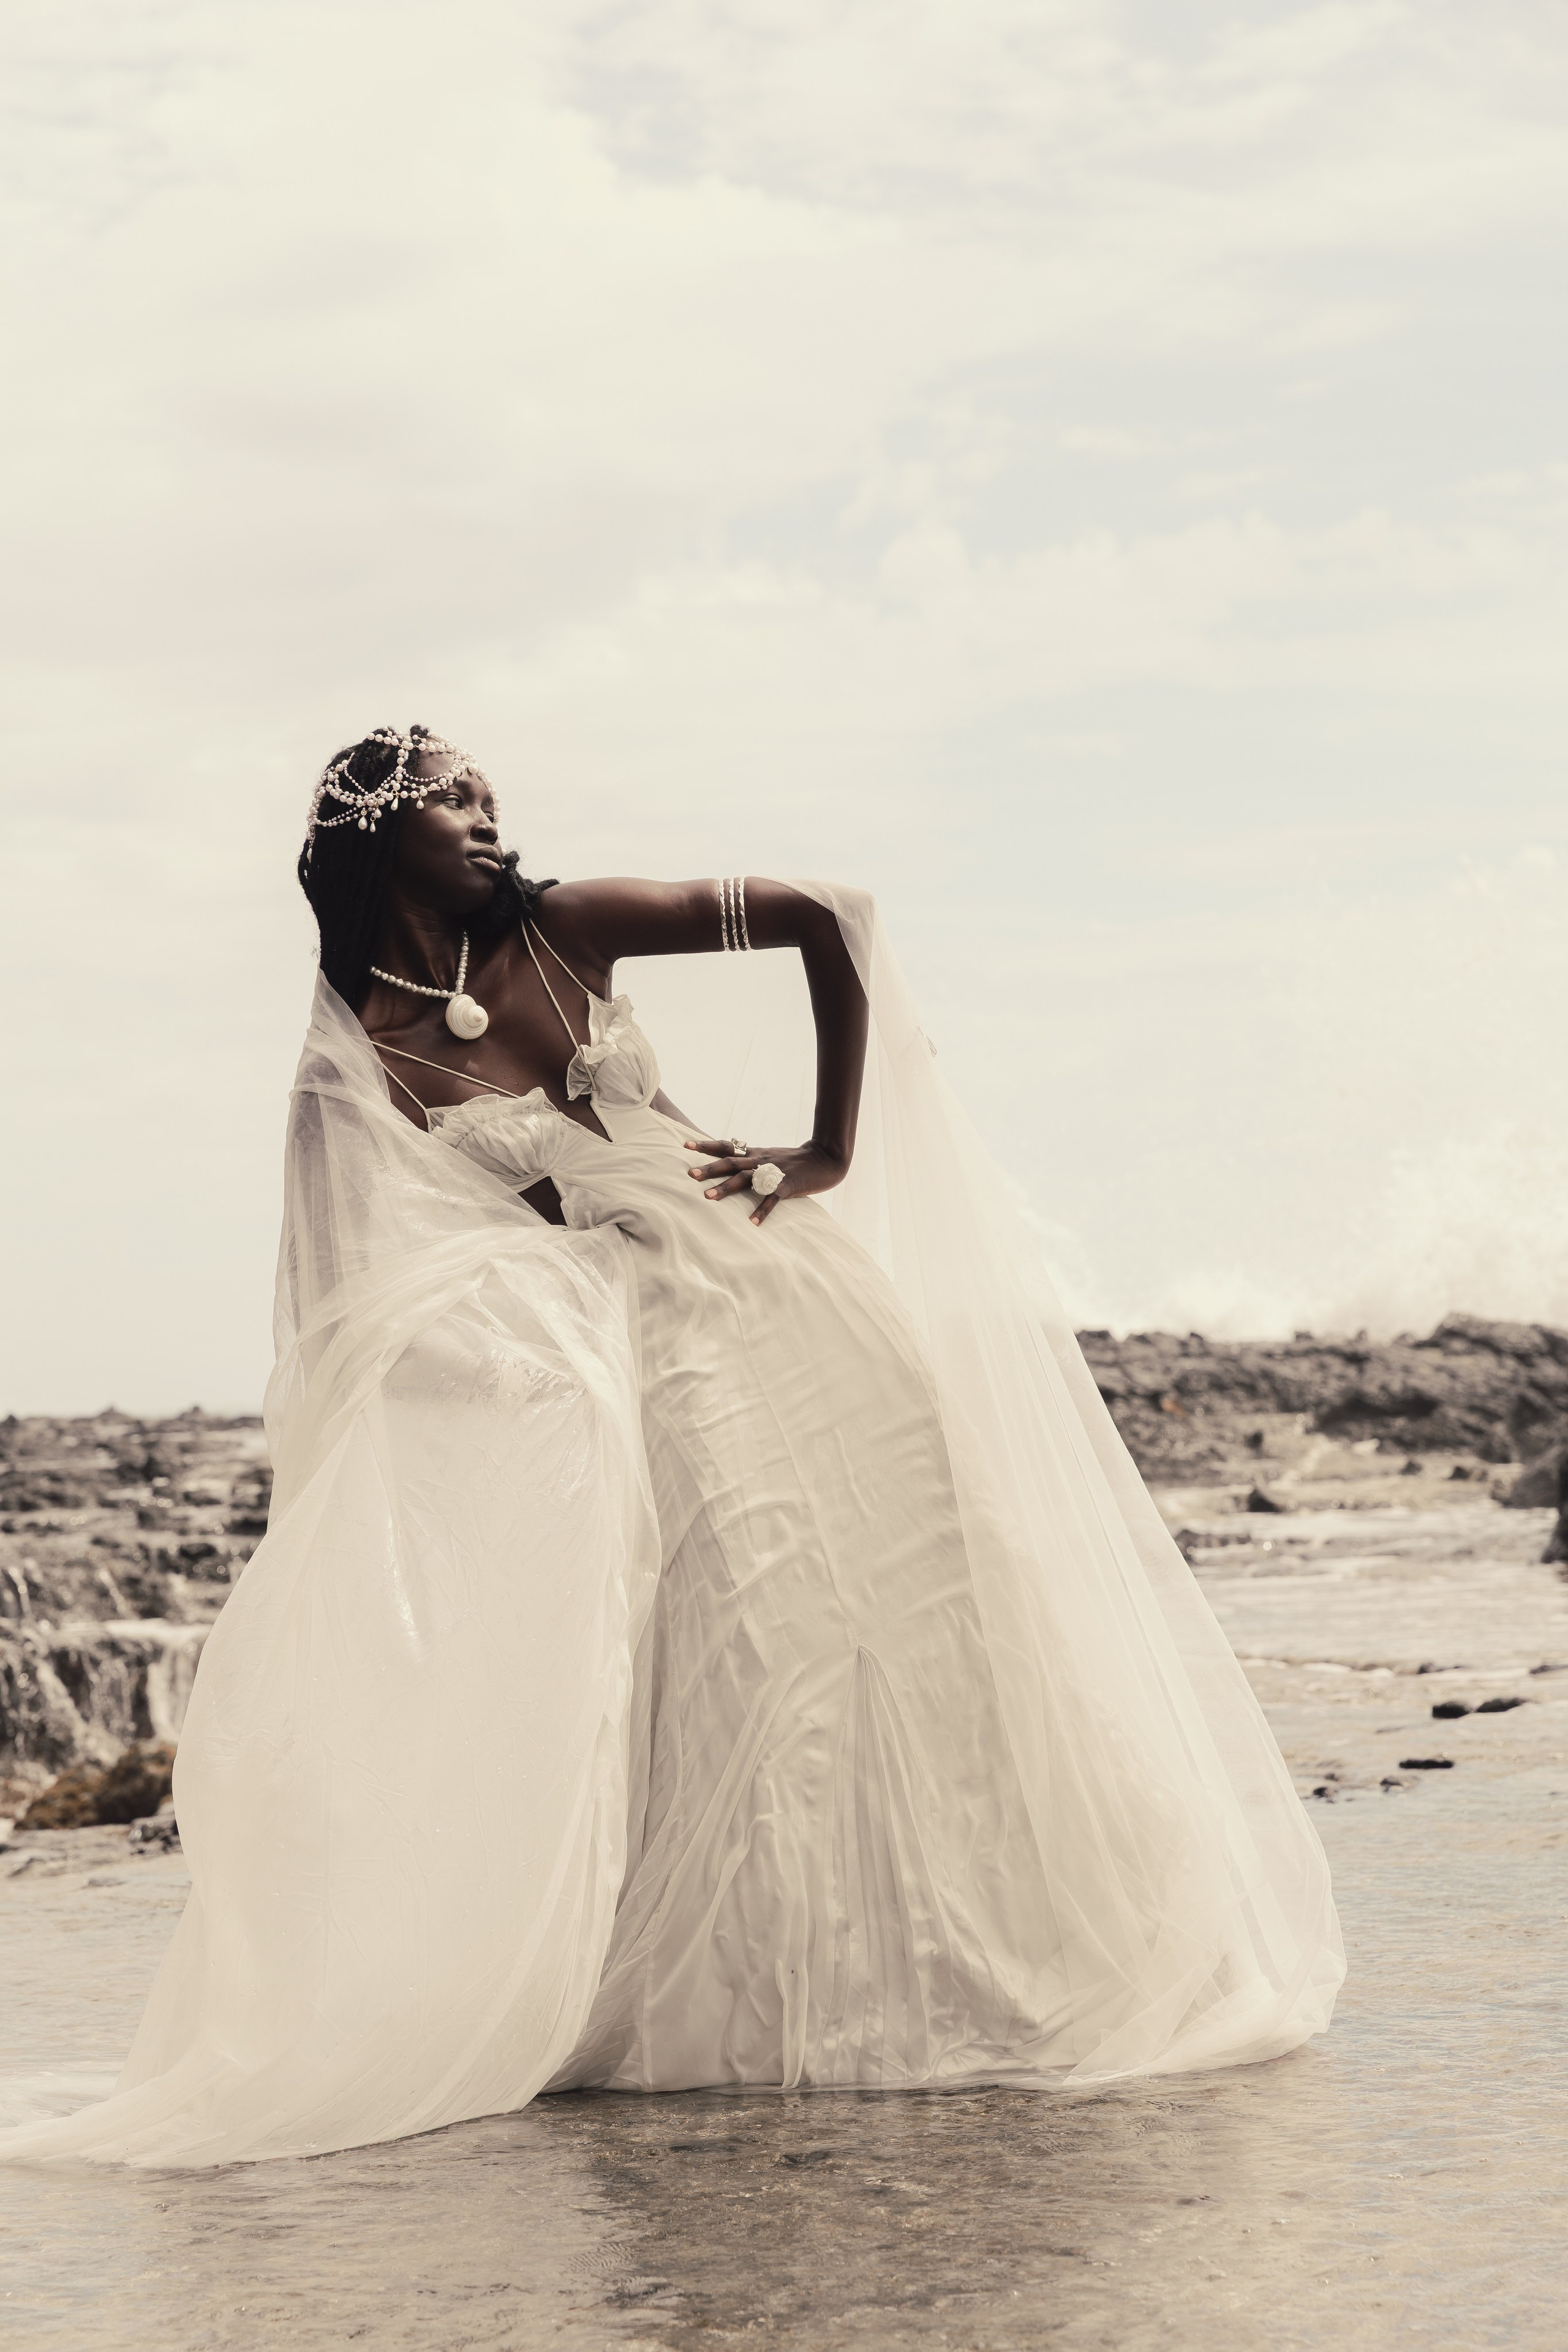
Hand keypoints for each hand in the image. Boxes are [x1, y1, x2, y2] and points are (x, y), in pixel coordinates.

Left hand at [683, 1136, 847, 1225]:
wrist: (825, 1158)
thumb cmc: (796, 1161)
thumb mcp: (770, 1156)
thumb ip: (752, 1159)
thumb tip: (730, 1162)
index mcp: (755, 1153)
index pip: (726, 1146)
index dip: (706, 1145)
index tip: (685, 1145)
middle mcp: (760, 1161)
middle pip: (730, 1163)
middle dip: (709, 1169)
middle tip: (690, 1174)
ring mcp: (773, 1173)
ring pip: (745, 1179)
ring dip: (726, 1188)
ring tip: (708, 1197)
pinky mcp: (787, 1186)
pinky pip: (772, 1199)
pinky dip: (762, 1210)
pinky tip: (753, 1222)